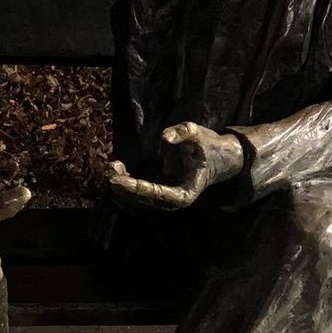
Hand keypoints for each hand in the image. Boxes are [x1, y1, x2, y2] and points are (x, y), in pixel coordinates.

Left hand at [108, 123, 243, 210]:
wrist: (220, 157)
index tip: (120, 180)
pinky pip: (141, 191)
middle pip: (145, 199)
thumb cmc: (210, 146)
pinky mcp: (161, 191)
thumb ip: (184, 132)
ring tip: (111, 167)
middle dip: (126, 187)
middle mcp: (174, 200)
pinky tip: (117, 168)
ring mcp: (166, 198)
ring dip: (123, 185)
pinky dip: (128, 181)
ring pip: (140, 197)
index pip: (159, 194)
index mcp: (186, 193)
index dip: (138, 188)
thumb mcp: (200, 133)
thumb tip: (164, 137)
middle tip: (110, 171)